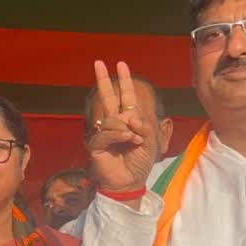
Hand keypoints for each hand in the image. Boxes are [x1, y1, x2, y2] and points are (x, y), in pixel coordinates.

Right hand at [86, 60, 156, 191]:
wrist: (130, 182)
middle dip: (104, 80)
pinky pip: (107, 133)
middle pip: (107, 98)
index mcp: (127, 121)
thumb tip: (130, 117)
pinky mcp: (96, 145)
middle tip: (98, 63)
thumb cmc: (139, 163)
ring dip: (126, 129)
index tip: (121, 64)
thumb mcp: (150, 141)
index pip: (125, 97)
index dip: (123, 81)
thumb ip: (143, 126)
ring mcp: (103, 134)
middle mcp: (114, 124)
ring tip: (135, 141)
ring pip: (112, 119)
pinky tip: (128, 141)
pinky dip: (120, 136)